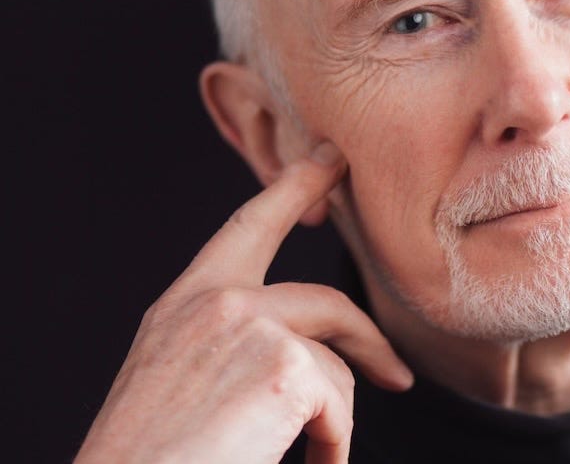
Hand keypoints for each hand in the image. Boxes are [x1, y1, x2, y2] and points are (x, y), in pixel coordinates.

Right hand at [75, 144, 412, 463]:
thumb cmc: (148, 455)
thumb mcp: (174, 376)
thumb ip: (226, 342)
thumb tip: (297, 351)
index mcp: (185, 302)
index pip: (250, 225)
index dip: (296, 187)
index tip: (331, 159)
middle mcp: (219, 301)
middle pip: (326, 302)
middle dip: (368, 339)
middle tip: (396, 372)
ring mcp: (253, 327)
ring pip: (336, 366)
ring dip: (332, 422)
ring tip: (318, 459)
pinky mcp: (285, 368)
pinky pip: (338, 406)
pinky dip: (332, 445)